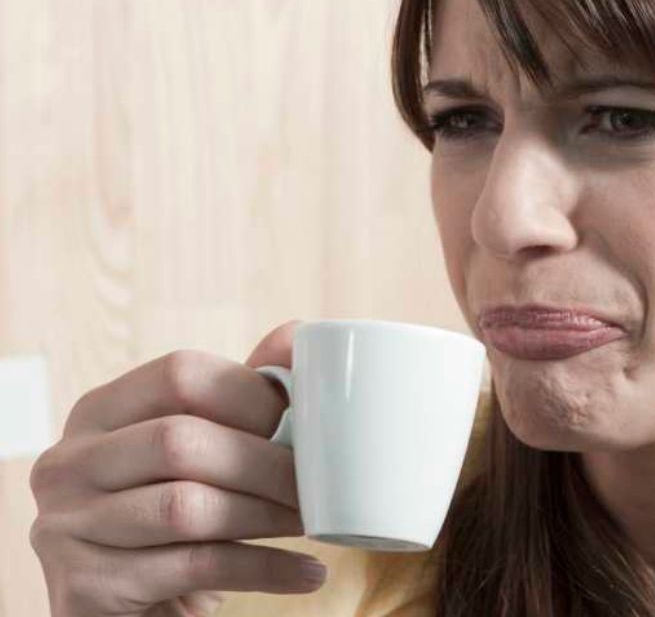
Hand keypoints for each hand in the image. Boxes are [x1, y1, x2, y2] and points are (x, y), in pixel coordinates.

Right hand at [28, 320, 327, 615]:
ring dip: (267, 515)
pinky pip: (196, 567)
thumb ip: (239, 396)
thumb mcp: (196, 450)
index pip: (179, 374)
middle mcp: (68, 463)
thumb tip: (298, 335)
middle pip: (181, 441)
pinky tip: (307, 572)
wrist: (130, 609)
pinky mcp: (86, 588)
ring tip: (315, 523)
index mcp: (98, 412)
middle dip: (266, 462)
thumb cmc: (174, 514)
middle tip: (318, 483)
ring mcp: (66, 528)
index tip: (305, 424)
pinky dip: (265, 568)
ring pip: (186, 507)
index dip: (252, 394)